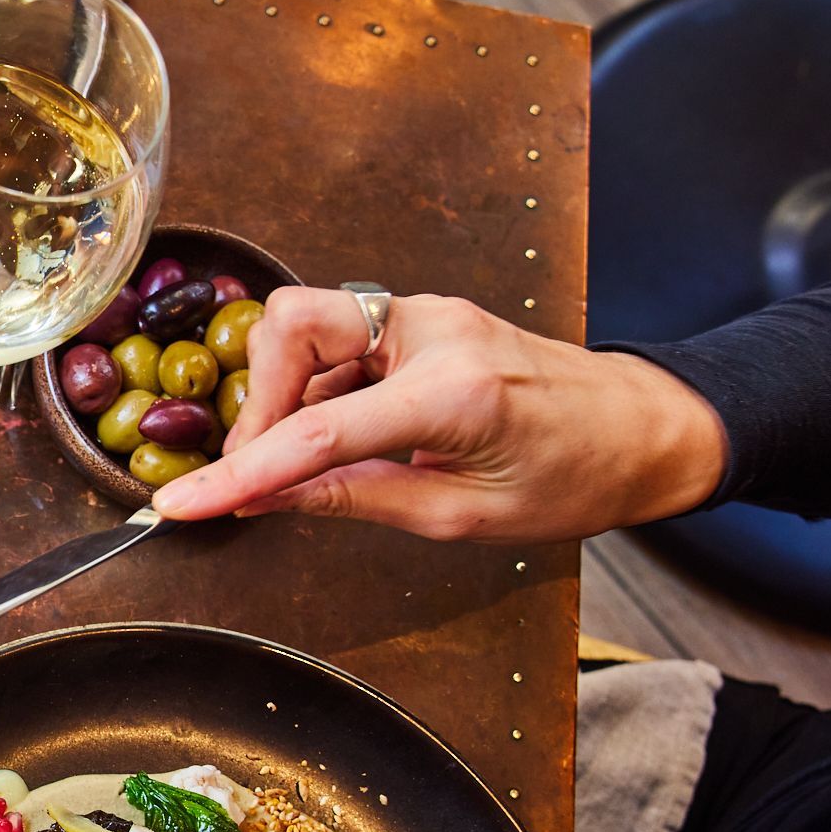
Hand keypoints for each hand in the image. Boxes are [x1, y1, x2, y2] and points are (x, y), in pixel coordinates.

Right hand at [153, 288, 727, 543]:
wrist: (648, 426)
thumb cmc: (576, 478)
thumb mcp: (459, 516)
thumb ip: (353, 499)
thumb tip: (264, 501)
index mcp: (452, 393)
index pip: (314, 433)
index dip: (238, 474)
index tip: (182, 505)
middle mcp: (434, 332)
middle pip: (291, 326)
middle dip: (256, 399)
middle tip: (261, 470)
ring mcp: (428, 315)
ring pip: (307, 328)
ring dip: (286, 396)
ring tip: (306, 462)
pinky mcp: (423, 318)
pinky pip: (338, 341)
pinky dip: (318, 392)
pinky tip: (340, 440)